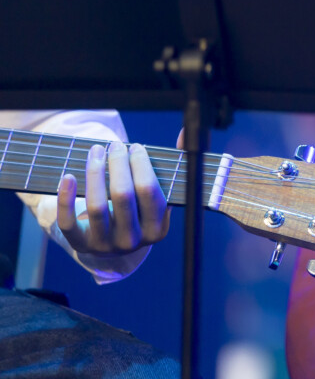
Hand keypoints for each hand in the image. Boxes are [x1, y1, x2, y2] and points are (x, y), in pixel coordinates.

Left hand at [56, 141, 169, 255]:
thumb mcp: (161, 196)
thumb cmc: (141, 210)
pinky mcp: (81, 244)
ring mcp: (105, 245)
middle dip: (119, 164)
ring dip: (95, 172)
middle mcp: (132, 241)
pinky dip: (66, 198)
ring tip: (96, 151)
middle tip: (116, 145)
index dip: (142, 165)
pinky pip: (68, 222)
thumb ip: (175, 166)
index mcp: (157, 230)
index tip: (136, 147)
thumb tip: (185, 134)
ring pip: (97, 206)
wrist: (116, 241)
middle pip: (123, 196)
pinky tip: (69, 175)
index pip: (150, 192)